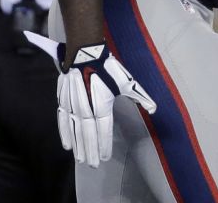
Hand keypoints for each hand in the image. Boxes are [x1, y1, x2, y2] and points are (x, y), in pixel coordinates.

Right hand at [24, 32, 157, 166]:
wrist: (85, 52)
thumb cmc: (109, 68)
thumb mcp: (128, 82)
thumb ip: (141, 97)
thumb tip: (155, 110)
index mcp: (102, 104)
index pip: (103, 129)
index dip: (104, 145)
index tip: (104, 158)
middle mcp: (86, 107)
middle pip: (88, 134)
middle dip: (90, 151)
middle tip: (91, 165)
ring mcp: (73, 104)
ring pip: (74, 130)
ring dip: (78, 146)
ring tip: (80, 160)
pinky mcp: (63, 100)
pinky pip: (62, 120)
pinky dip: (64, 134)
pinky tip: (67, 145)